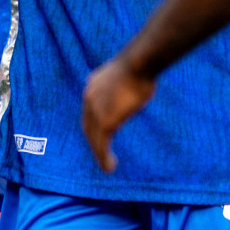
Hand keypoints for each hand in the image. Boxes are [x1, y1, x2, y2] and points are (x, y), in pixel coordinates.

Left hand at [82, 58, 156, 173]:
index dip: (95, 123)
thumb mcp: (129, 73)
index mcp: (93, 84)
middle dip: (94, 141)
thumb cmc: (141, 64)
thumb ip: (127, 83)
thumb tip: (140, 82)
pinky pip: (101, 146)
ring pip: (93, 138)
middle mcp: (89, 97)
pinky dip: (103, 158)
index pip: (90, 109)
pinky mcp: (104, 123)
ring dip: (99, 153)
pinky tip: (110, 167)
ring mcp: (95, 111)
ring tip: (108, 165)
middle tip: (103, 153)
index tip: (102, 134)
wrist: (139, 63)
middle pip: (88, 125)